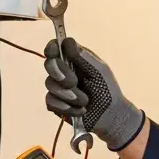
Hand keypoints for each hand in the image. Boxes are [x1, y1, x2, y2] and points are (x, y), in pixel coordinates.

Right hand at [44, 37, 145, 151]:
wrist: (110, 117)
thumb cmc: (108, 90)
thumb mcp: (99, 71)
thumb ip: (83, 57)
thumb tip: (67, 41)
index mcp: (75, 59)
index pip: (57, 47)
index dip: (51, 48)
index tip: (53, 53)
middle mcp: (64, 70)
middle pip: (49, 64)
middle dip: (61, 74)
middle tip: (74, 82)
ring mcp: (58, 87)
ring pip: (50, 84)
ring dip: (69, 94)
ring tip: (85, 101)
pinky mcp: (55, 104)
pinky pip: (50, 101)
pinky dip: (66, 107)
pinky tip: (79, 111)